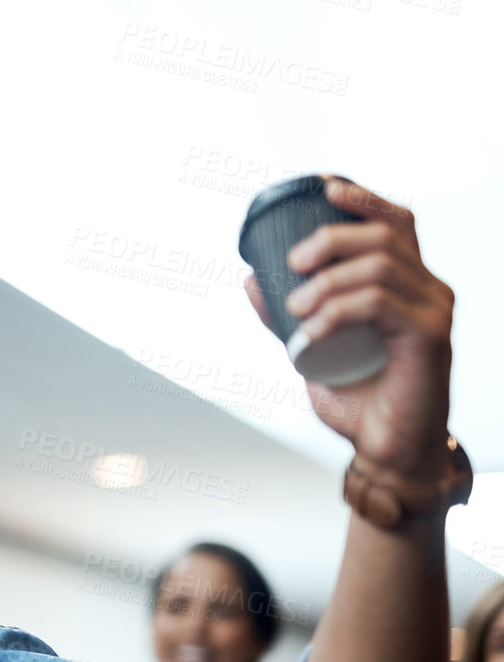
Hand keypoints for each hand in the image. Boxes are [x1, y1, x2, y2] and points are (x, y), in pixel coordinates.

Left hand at [243, 176, 453, 481]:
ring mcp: (434, 311)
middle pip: (385, 235)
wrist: (384, 450)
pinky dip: (335, 311)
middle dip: (331, 238)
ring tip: (295, 311)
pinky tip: (310, 334)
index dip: (365, 198)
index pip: (398, 222)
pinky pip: (379, 304)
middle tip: (292, 265)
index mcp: (409, 284)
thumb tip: (250, 279)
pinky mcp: (429, 337)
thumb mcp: (312, 348)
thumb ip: (286, 315)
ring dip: (326, 282)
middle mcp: (429, 289)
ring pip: (380, 266)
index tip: (325, 188)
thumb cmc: (358, 400)